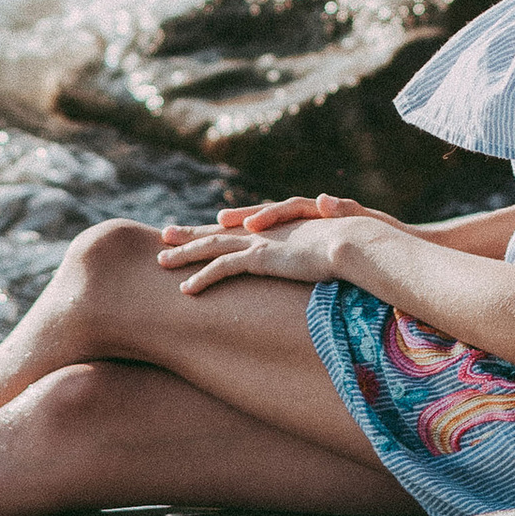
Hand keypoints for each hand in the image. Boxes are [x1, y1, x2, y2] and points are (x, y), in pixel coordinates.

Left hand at [157, 193, 362, 294]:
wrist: (353, 241)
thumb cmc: (349, 245)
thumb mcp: (328, 249)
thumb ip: (316, 252)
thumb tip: (318, 262)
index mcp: (278, 225)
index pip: (242, 225)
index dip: (221, 227)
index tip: (205, 226)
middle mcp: (264, 229)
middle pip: (218, 231)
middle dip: (191, 232)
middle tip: (167, 233)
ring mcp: (259, 241)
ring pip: (211, 247)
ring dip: (184, 254)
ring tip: (161, 261)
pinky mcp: (259, 257)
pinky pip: (222, 269)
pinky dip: (201, 278)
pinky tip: (185, 290)